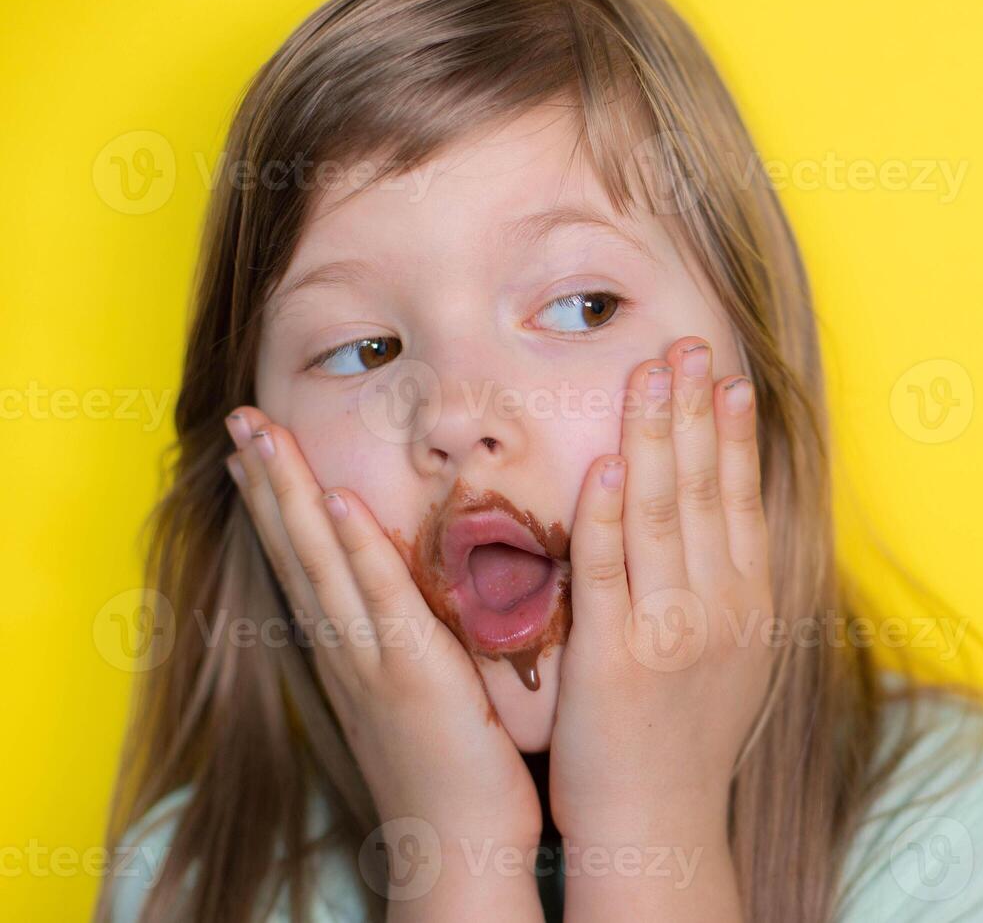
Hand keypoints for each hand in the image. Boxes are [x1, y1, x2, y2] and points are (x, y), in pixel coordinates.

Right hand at [224, 407, 543, 915]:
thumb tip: (420, 600)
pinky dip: (354, 547)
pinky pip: (378, 598)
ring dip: (291, 494)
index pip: (305, 564)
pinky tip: (336, 499)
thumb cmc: (456, 774)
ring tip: (262, 436)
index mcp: (351, 654)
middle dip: (267, 482)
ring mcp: (371, 661)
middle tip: (240, 419)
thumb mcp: (426, 696)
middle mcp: (347, 652)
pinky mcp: (411, 674)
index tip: (258, 451)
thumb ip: (414, 644)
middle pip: (297, 551)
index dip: (279, 505)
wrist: (456, 849)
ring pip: (321, 561)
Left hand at [549, 336, 772, 917]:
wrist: (661, 824)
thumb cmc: (688, 741)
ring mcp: (671, 628)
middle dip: (694, 409)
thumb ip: (735, 586)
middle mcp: (721, 606)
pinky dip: (607, 510)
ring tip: (649, 373)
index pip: (741, 497)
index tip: (724, 375)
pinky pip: (609, 567)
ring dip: (653, 434)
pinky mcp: (616, 653)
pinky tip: (604, 460)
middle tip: (685, 344)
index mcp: (750, 603)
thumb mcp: (738, 659)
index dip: (732, 432)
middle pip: (705, 487)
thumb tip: (733, 521)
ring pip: (661, 510)